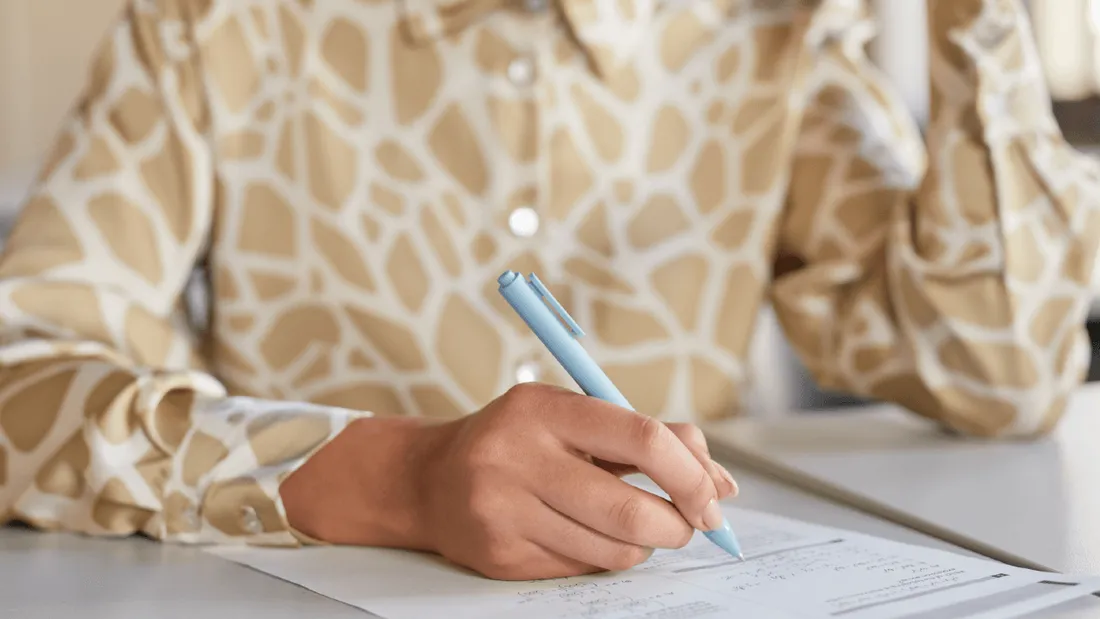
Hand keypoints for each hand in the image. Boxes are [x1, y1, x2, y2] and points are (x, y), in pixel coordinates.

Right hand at [280, 383, 736, 580]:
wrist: (428, 478)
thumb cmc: (520, 441)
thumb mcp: (577, 417)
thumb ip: (650, 438)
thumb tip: (723, 484)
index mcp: (544, 408)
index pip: (642, 439)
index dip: (691, 474)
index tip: (713, 497)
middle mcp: (517, 457)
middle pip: (632, 510)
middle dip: (677, 526)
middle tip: (685, 525)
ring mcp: (503, 510)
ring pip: (613, 550)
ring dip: (642, 546)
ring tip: (630, 526)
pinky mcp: (498, 555)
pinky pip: (582, 568)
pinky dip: (602, 556)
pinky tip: (584, 535)